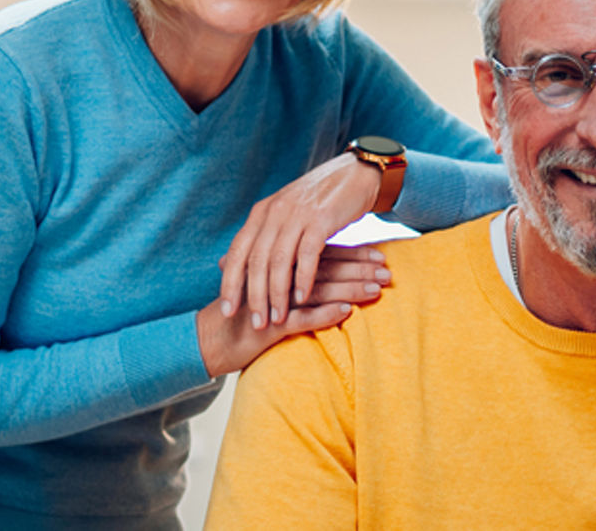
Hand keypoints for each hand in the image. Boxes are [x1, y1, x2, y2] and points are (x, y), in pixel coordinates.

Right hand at [200, 246, 389, 376]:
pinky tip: (346, 312)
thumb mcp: (272, 295)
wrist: (206, 340)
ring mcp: (273, 300)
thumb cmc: (244, 318)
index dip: (353, 254)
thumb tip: (327, 274)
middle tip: (389, 271)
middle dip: (360, 269)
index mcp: (281, 266)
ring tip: (377, 289)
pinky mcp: (267, 324)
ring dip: (350, 289)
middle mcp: (279, 278)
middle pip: (326, 269)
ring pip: (318, 290)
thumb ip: (295, 280)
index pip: (324, 255)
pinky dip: (323, 314)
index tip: (381, 254)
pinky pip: (299, 318)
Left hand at [219, 152, 383, 328]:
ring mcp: (297, 214)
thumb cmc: (318, 202)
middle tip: (256, 324)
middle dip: (254, 296)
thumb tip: (224, 264)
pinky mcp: (321, 219)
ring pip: (279, 261)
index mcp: (262, 212)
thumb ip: (258, 238)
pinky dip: (302, 279)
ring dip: (277, 294)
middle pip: (256, 261)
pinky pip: (307, 255)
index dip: (230, 283)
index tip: (228, 311)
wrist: (356, 174)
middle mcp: (275, 212)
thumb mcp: (283, 215)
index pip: (238, 252)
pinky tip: (301, 298)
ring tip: (277, 319)